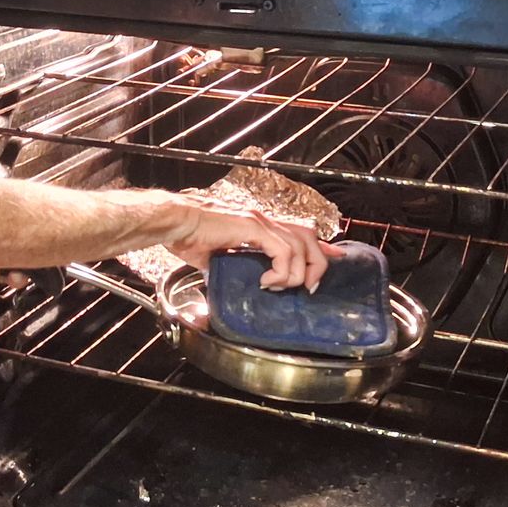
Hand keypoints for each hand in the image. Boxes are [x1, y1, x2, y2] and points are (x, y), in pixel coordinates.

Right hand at [164, 198, 341, 291]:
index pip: (300, 232)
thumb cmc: (185, 235)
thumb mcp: (212, 258)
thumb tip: (221, 285)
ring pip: (300, 244)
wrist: (172, 221)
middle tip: (310, 286)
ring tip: (282, 287)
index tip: (336, 257)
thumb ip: (225, 269)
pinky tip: (267, 281)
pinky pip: (282, 251)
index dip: (321, 246)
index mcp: (258, 224)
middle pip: (309, 235)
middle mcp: (263, 219)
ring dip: (297, 271)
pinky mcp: (252, 227)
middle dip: (317, 263)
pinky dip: (281, 270)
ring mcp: (259, 221)